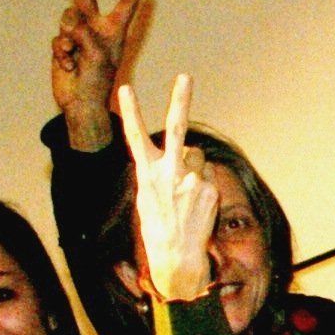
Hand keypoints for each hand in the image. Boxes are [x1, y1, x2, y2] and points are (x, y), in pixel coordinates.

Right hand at [52, 0, 149, 148]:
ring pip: (66, 20)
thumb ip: (85, 34)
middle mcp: (96, 29)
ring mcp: (78, 36)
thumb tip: (70, 21)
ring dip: (67, 38)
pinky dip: (60, 52)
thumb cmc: (97, 83)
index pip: (126, 2)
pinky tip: (68, 66)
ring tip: (74, 57)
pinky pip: (57, 38)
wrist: (80, 104)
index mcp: (114, 31)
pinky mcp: (63, 45)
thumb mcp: (97, 58)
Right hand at [118, 75, 215, 305]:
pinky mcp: (210, 189)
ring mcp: (192, 180)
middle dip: (180, 100)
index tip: (125, 88)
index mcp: (147, 174)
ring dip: (193, 167)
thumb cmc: (157, 226)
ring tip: (185, 193)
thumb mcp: (147, 196)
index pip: (136, 137)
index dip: (131, 112)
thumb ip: (162, 170)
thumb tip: (187, 152)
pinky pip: (207, 174)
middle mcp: (170, 173)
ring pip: (197, 156)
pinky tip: (195, 202)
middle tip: (185, 76)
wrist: (177, 257)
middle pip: (177, 129)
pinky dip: (203, 183)